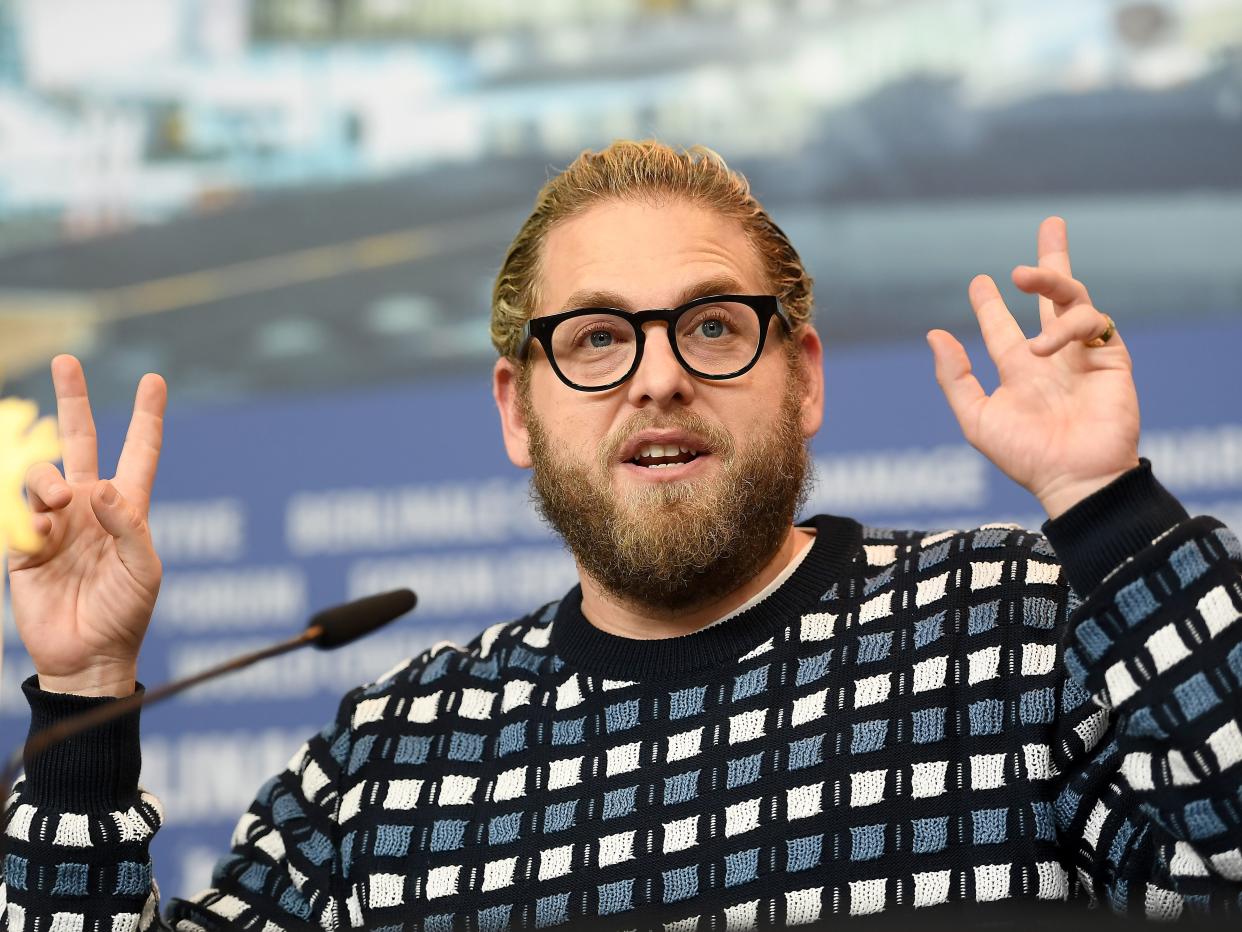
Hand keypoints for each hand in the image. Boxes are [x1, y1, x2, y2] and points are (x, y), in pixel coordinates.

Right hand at [7, 355, 166, 696]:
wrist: (86, 655)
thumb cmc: (125, 613)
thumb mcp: (143, 570)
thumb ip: (128, 526)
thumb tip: (100, 487)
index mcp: (127, 508)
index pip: (138, 452)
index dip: (147, 417)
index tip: (154, 379)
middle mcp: (89, 506)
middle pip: (79, 441)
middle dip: (72, 401)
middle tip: (67, 360)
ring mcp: (54, 522)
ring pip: (41, 474)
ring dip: (47, 480)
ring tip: (59, 503)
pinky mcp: (23, 544)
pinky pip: (19, 514)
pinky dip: (30, 519)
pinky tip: (42, 539)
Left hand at [927, 217, 1139, 518]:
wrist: (1073, 478)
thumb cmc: (1024, 456)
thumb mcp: (977, 418)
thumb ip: (955, 377)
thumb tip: (934, 334)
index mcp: (1019, 371)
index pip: (1003, 328)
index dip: (990, 305)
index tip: (980, 283)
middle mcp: (1051, 358)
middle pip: (1053, 297)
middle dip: (1052, 262)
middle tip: (1051, 225)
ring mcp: (1083, 355)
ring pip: (1074, 299)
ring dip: (1050, 278)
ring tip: (1022, 275)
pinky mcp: (1111, 358)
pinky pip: (1093, 322)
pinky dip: (1067, 324)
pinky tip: (1045, 345)